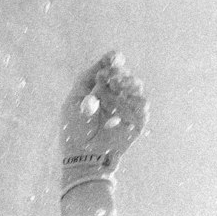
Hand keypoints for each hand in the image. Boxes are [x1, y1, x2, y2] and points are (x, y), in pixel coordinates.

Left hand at [60, 51, 148, 171]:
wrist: (84, 157)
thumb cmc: (74, 133)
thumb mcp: (73, 105)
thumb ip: (86, 85)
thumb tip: (103, 71)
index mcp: (98, 88)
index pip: (108, 68)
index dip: (112, 60)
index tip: (115, 57)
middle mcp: (114, 95)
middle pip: (123, 74)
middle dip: (120, 74)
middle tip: (113, 81)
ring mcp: (126, 107)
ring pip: (136, 86)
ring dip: (130, 83)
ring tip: (120, 88)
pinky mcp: (137, 121)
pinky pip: (143, 104)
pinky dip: (137, 100)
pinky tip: (129, 102)